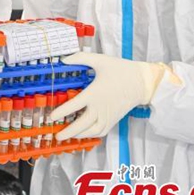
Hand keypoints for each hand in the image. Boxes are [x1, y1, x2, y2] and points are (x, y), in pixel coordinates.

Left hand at [51, 53, 166, 140]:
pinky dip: (91, 134)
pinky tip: (83, 134)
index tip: (51, 116)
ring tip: (67, 136)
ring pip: (91, 131)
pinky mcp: (114, 119)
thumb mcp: (100, 60)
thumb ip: (80, 58)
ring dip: (78, 135)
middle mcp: (100, 107)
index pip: (74, 106)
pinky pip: (101, 131)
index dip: (61, 112)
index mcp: (94, 93)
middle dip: (68, 131)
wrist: (142, 81)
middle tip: (57, 135)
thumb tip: (63, 60)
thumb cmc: (120, 70)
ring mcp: (108, 115)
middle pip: (82, 124)